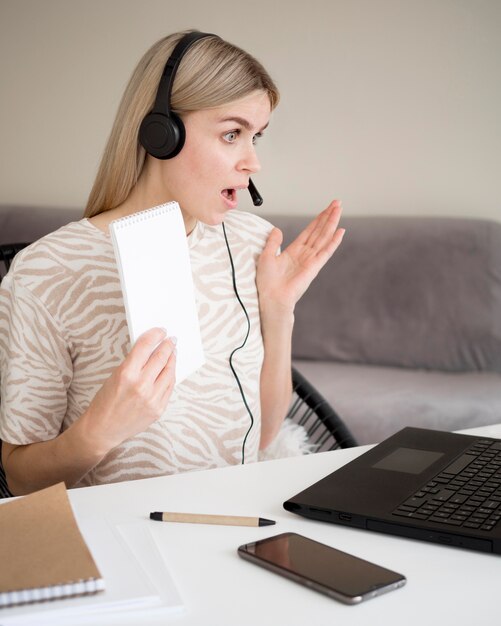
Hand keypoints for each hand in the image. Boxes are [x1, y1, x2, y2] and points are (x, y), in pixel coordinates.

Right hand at [81, 327, 175, 454]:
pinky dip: (171, 376)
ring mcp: (152, 399)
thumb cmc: (105, 401)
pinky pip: (170, 387)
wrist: (102, 429)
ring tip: (173, 352)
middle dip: (168, 345)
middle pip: (161, 358)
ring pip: (169, 372)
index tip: (161, 330)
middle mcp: (141, 385)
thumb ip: (134, 362)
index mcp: (126, 374)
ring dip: (172, 359)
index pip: (145, 346)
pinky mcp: (158, 409)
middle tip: (171, 339)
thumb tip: (151, 349)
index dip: (155, 335)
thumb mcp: (115, 375)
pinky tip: (170, 370)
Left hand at [256, 200, 343, 314]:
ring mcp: (311, 260)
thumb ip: (273, 242)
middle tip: (338, 203)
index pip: (309, 232)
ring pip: (324, 237)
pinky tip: (340, 231)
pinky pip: (326, 251)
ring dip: (332, 223)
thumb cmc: (267, 282)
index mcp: (293, 251)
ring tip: (339, 209)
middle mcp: (304, 254)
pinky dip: (334, 241)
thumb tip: (276, 230)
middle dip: (328, 217)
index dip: (318, 220)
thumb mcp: (266, 256)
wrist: (271, 297)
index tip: (326, 209)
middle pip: (320, 231)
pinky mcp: (314, 267)